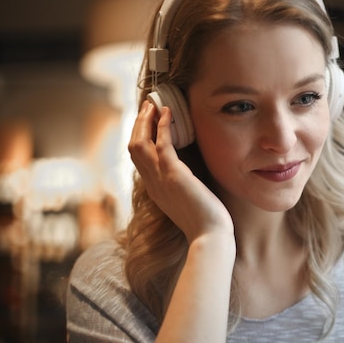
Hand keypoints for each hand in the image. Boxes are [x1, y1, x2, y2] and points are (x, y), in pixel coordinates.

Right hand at [128, 101, 233, 241]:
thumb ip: (183, 189)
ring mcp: (161, 179)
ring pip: (140, 143)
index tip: (148, 123)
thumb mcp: (188, 202)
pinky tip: (169, 112)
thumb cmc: (206, 224)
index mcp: (155, 190)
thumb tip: (190, 180)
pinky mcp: (174, 174)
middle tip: (147, 106)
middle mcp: (153, 183)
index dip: (140, 138)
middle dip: (139, 124)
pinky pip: (162, 144)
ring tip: (153, 104)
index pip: (139, 159)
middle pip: (134, 147)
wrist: (209, 238)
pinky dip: (164, 126)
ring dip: (146, 120)